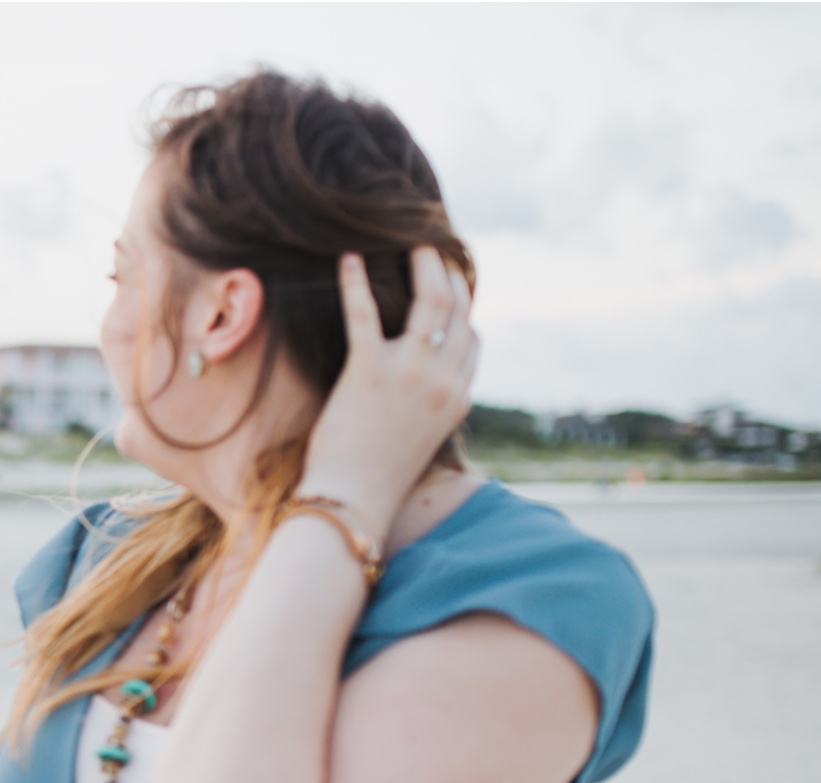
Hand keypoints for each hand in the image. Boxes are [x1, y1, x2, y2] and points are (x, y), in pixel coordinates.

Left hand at [301, 245, 479, 531]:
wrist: (353, 501)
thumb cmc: (377, 480)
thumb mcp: (421, 443)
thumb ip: (429, 410)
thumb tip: (418, 394)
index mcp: (457, 400)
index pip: (472, 341)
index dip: (464, 311)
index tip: (451, 288)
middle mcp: (442, 382)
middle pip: (458, 311)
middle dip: (450, 275)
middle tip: (433, 251)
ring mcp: (409, 374)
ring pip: (430, 301)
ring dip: (423, 265)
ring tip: (411, 243)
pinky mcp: (368, 372)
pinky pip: (364, 313)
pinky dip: (356, 281)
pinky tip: (348, 258)